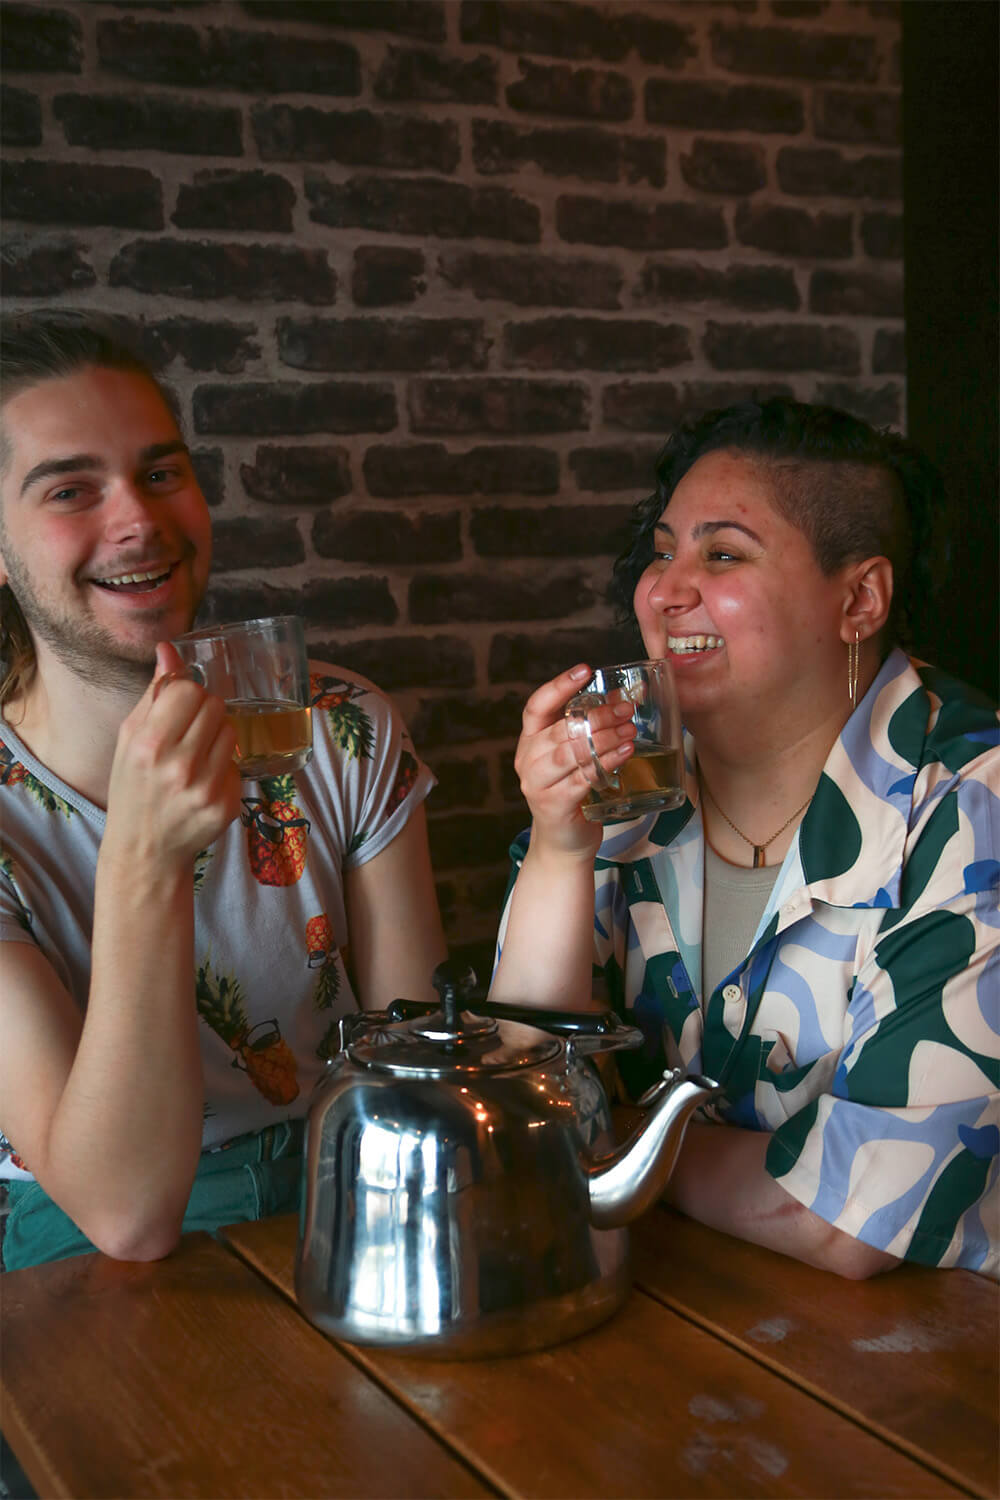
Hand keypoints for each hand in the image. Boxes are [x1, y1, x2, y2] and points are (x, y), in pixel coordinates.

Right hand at [103, 642, 240, 869]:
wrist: (145, 849)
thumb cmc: (133, 787)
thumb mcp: (129, 737)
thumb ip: (154, 693)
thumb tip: (169, 648)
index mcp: (148, 744)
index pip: (189, 689)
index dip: (187, 694)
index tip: (178, 708)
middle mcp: (179, 767)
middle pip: (216, 705)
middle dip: (204, 713)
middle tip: (189, 733)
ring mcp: (206, 789)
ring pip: (231, 732)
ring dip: (216, 737)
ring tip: (195, 757)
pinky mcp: (227, 806)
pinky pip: (236, 765)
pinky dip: (223, 768)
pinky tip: (202, 783)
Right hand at [514, 664, 635, 859]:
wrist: (564, 841)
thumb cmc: (571, 791)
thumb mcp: (577, 755)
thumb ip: (590, 727)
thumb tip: (620, 697)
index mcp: (530, 740)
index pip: (537, 706)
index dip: (559, 686)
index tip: (585, 670)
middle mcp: (527, 759)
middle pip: (560, 729)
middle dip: (596, 715)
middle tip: (625, 708)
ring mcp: (537, 783)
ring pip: (570, 753)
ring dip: (603, 738)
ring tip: (629, 729)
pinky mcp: (553, 804)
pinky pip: (581, 778)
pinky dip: (606, 763)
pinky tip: (624, 751)